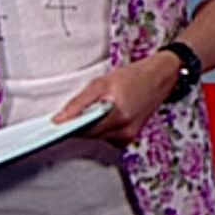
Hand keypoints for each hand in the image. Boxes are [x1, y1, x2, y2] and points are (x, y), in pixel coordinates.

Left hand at [53, 54, 178, 145]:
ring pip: (97, 138)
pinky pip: (107, 138)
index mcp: (118, 117)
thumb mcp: (102, 83)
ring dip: (89, 128)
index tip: (53, 127)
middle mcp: (125, 131)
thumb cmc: (135, 76)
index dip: (68, 128)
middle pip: (90, 136)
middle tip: (69, 115)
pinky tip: (101, 116)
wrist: (161, 77)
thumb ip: (79, 102)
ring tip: (90, 111)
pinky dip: (100, 129)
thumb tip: (60, 118)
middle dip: (78, 127)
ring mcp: (128, 136)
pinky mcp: (130, 137)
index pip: (84, 131)